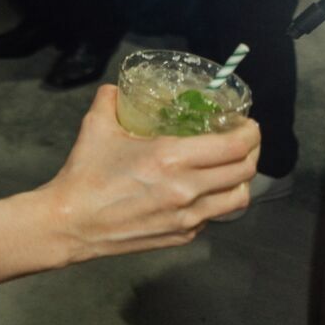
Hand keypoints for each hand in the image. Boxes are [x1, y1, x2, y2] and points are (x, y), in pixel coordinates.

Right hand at [42, 86, 258, 262]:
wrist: (73, 223)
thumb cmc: (84, 174)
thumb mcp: (96, 127)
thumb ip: (110, 100)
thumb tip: (119, 89)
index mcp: (170, 158)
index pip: (233, 146)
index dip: (250, 133)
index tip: (248, 124)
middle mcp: (187, 189)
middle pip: (244, 171)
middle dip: (252, 152)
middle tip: (244, 141)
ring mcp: (188, 217)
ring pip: (238, 198)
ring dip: (241, 179)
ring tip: (232, 167)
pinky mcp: (183, 235)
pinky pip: (214, 215)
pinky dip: (216, 200)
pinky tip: (202, 190)